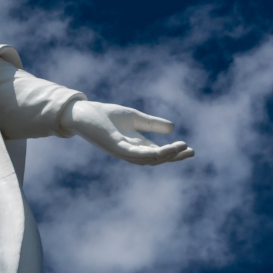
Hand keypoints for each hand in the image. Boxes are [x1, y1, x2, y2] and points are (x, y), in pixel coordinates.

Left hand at [62, 100, 193, 165]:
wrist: (82, 113)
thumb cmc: (105, 116)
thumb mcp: (134, 117)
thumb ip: (151, 124)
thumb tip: (172, 128)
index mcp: (137, 145)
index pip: (160, 153)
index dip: (175, 153)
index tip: (191, 149)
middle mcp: (132, 151)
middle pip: (157, 159)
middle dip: (174, 157)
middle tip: (190, 151)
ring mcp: (123, 151)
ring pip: (148, 159)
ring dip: (165, 156)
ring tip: (180, 148)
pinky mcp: (114, 147)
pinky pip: (133, 155)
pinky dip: (148, 155)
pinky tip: (160, 152)